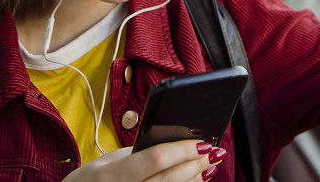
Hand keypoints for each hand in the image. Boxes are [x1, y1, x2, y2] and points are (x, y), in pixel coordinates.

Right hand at [62, 140, 226, 181]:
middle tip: (214, 152)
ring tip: (208, 167)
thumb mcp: (105, 163)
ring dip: (194, 181)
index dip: (181, 150)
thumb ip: (136, 154)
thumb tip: (171, 143)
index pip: (153, 159)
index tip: (202, 141)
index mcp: (110, 175)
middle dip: (194, 165)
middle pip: (168, 179)